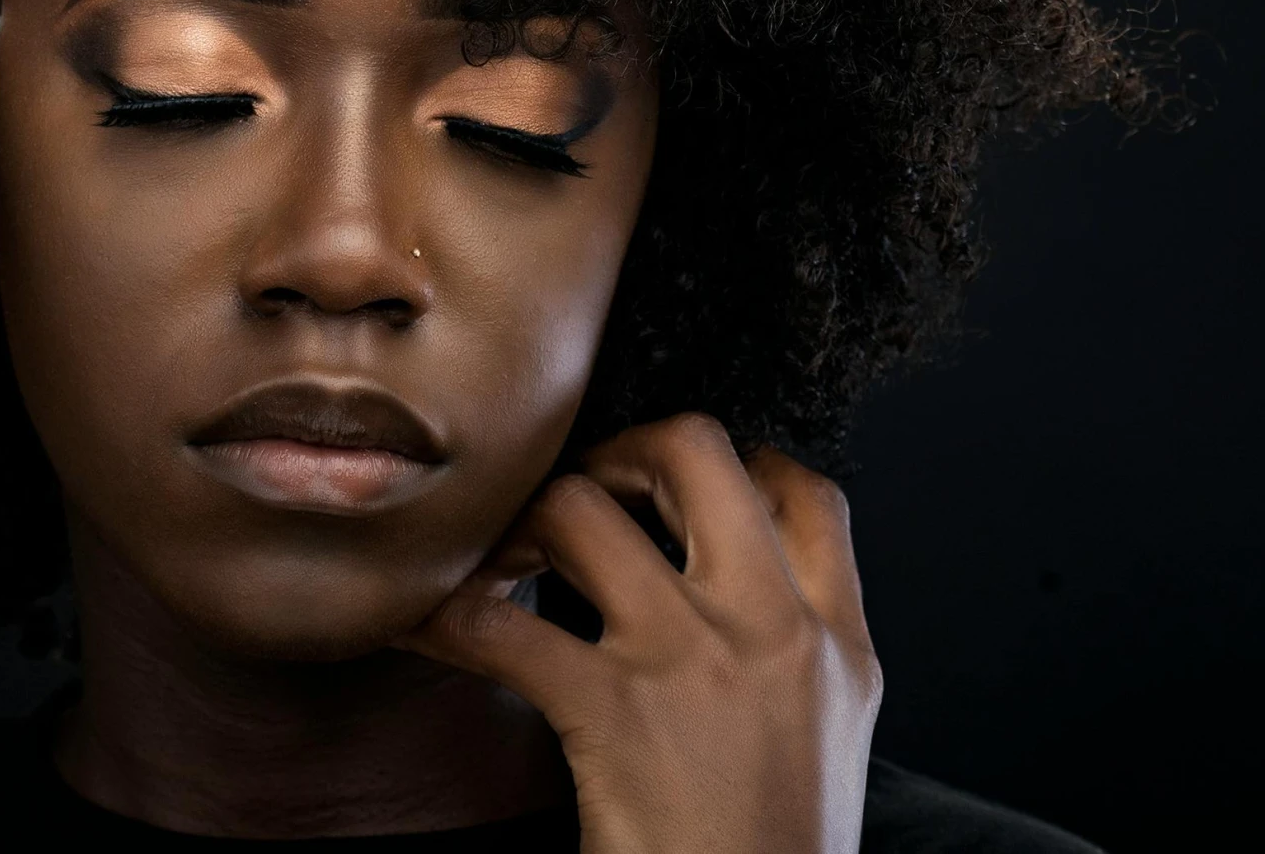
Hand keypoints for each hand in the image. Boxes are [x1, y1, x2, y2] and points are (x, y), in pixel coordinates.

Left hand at [394, 414, 882, 853]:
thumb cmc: (774, 850)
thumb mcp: (829, 733)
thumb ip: (793, 647)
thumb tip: (727, 574)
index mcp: (837, 642)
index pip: (807, 493)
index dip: (739, 461)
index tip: (677, 484)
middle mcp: (773, 630)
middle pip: (694, 450)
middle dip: (620, 452)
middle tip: (583, 499)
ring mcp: (691, 660)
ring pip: (579, 508)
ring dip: (522, 524)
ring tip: (503, 564)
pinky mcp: (611, 710)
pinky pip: (498, 624)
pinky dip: (445, 616)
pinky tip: (426, 626)